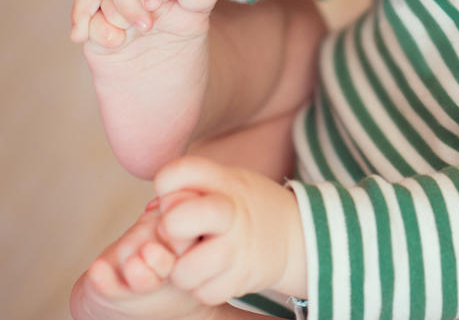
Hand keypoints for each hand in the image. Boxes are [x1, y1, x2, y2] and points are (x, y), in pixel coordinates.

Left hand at [154, 156, 307, 305]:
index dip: (166, 186)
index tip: (179, 195)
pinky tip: (213, 272)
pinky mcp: (242, 278)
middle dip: (169, 230)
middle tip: (180, 232)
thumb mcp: (224, 181)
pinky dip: (203, 286)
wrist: (295, 233)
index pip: (175, 174)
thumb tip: (154, 209)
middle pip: (175, 221)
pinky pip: (203, 293)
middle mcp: (231, 213)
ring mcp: (237, 248)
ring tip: (195, 257)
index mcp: (224, 181)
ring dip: (182, 269)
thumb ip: (188, 185)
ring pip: (183, 271)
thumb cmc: (244, 206)